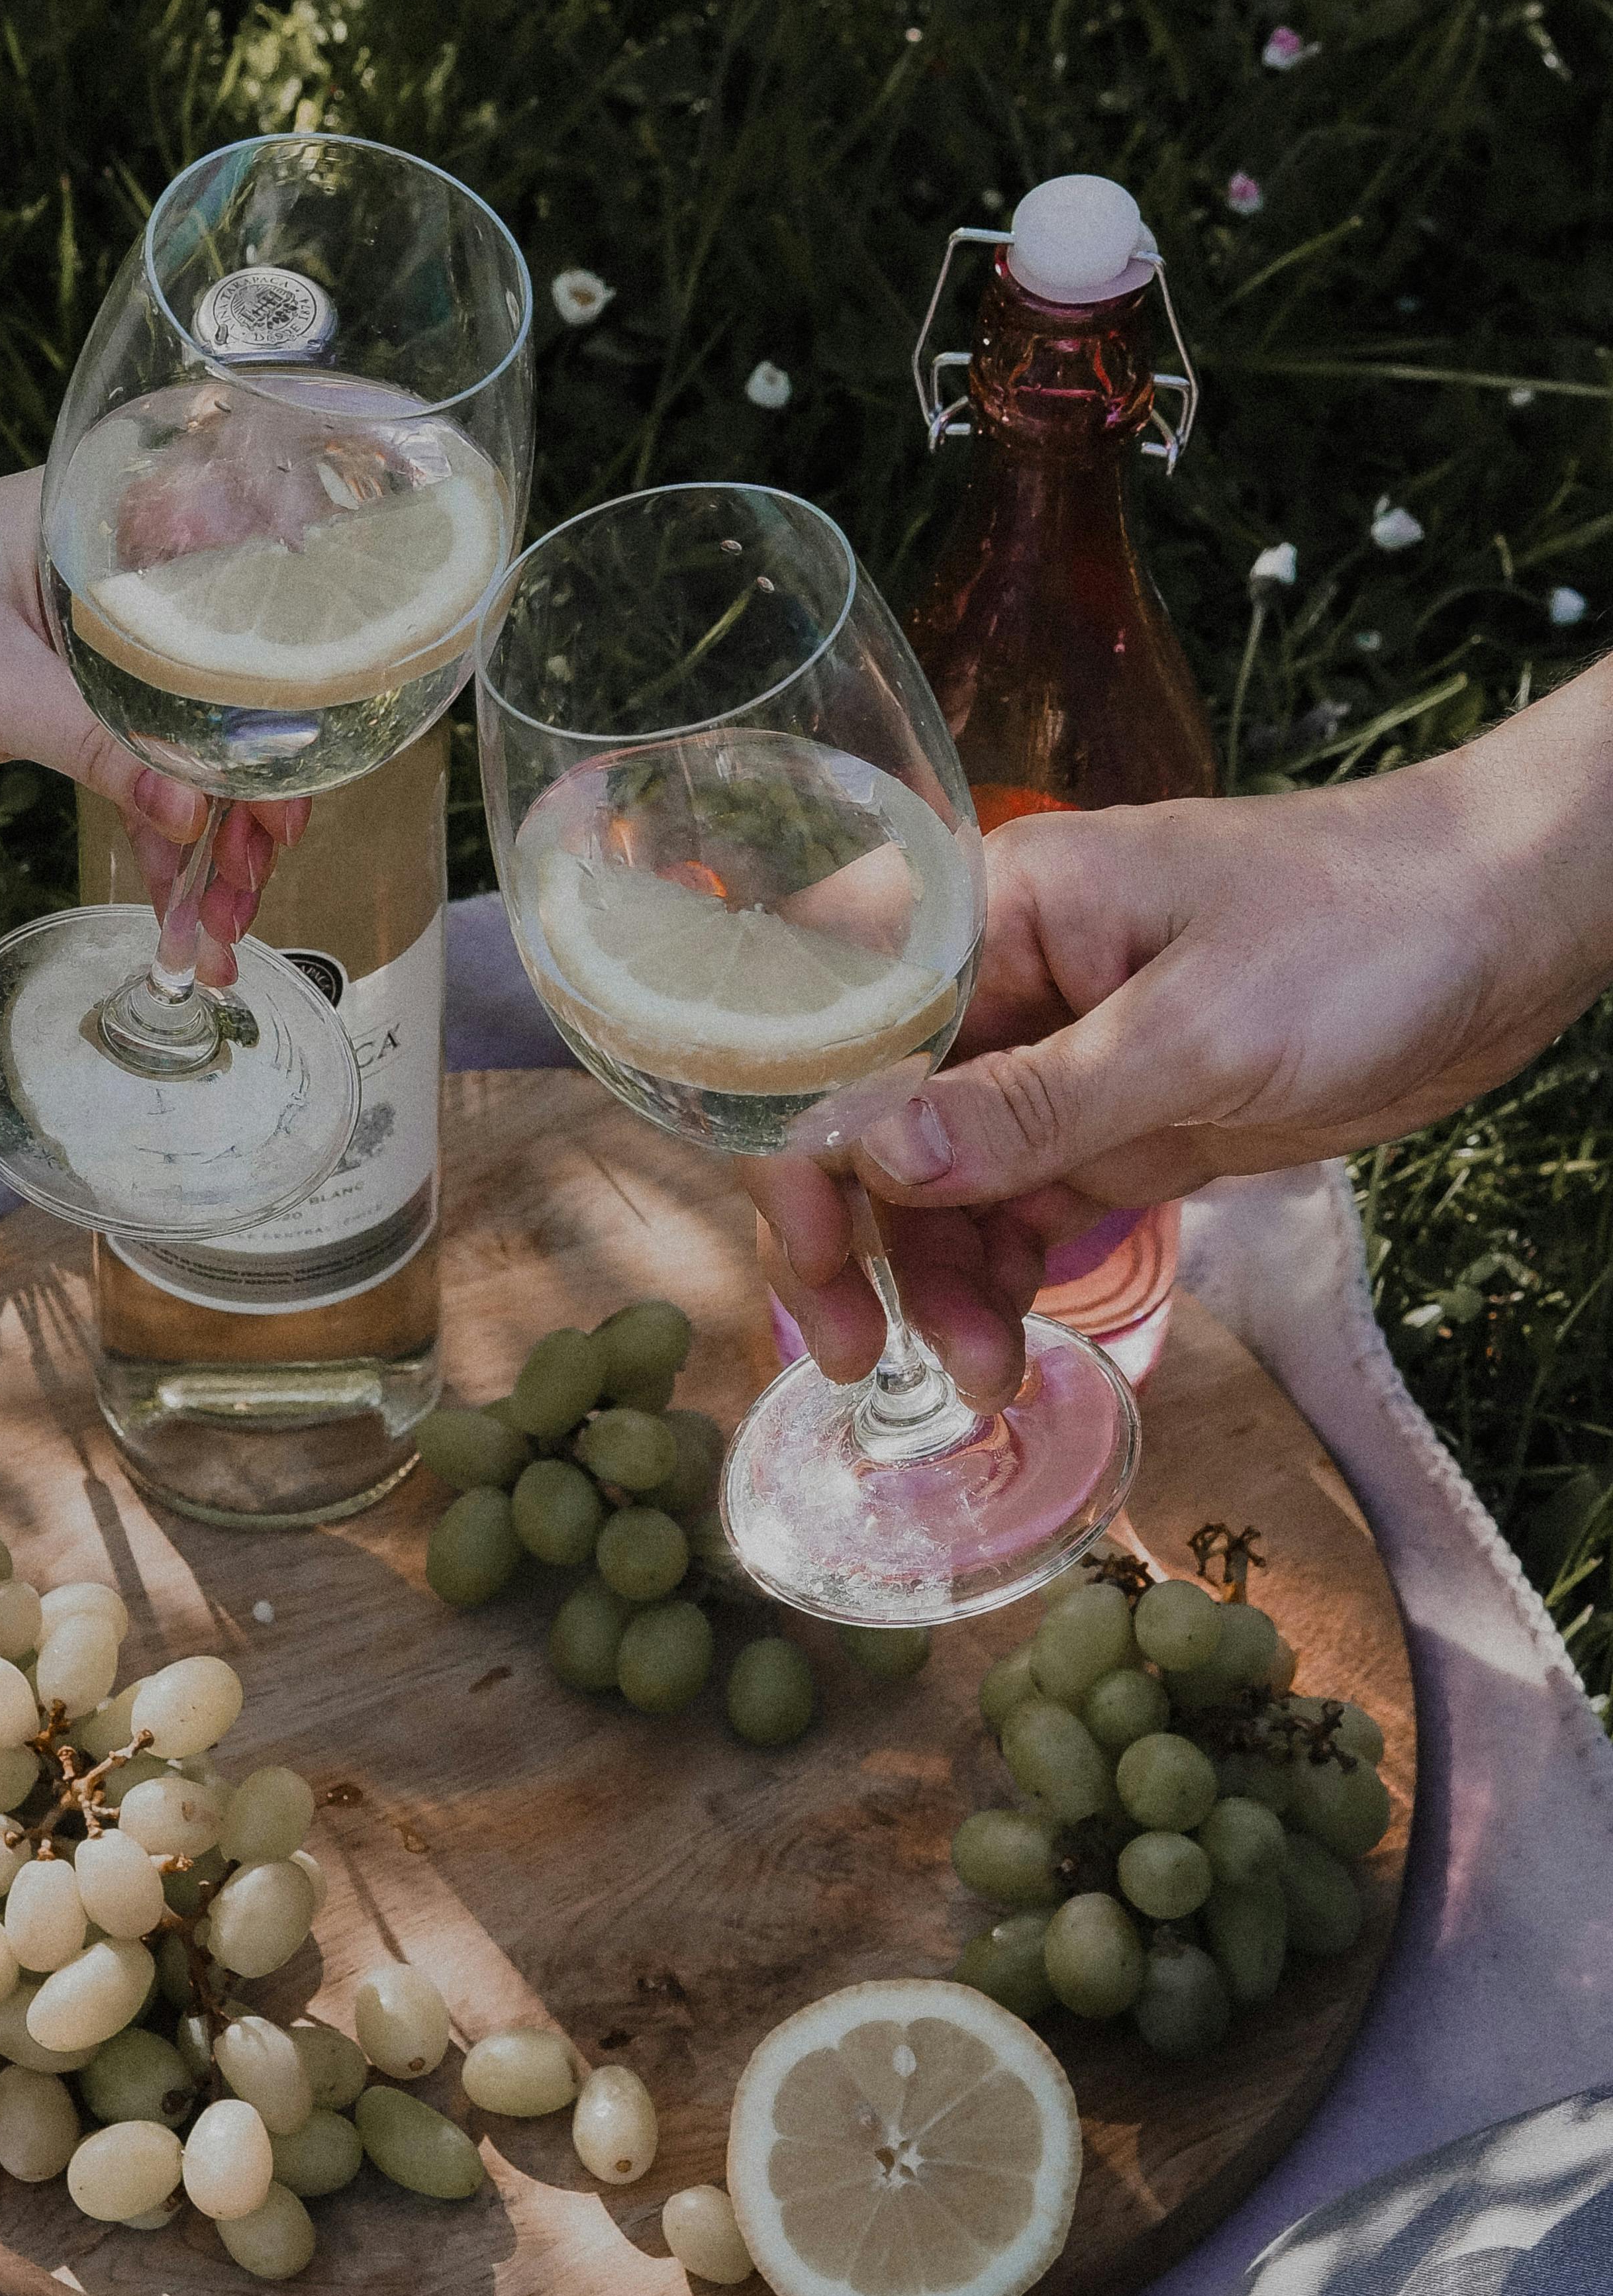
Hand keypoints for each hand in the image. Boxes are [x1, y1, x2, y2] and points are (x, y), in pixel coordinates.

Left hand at [0, 476, 305, 986]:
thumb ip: (93, 741)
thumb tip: (195, 813)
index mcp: (110, 533)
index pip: (245, 605)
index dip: (293, 699)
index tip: (299, 789)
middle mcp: (119, 588)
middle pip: (232, 701)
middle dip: (253, 803)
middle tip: (252, 890)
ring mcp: (96, 656)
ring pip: (191, 754)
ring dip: (212, 846)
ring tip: (215, 938)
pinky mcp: (63, 712)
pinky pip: (141, 781)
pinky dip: (161, 846)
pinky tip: (177, 913)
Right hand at [749, 657, 1612, 1400]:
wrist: (1508, 931)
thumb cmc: (1365, 933)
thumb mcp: (1198, 1030)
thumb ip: (1032, 1102)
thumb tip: (872, 1159)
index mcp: (995, 911)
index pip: (829, 1012)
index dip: (788, 1125)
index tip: (807, 1241)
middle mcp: (1002, 983)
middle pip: (865, 1114)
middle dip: (851, 1237)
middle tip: (856, 1356)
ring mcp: (1056, 1058)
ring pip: (938, 1183)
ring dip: (937, 1284)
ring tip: (981, 1384)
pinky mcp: (1117, 1123)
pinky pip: (1017, 1210)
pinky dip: (1001, 1282)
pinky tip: (1008, 1349)